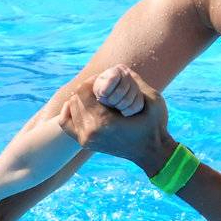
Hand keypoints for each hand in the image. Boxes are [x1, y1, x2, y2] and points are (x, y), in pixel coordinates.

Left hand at [59, 66, 173, 173]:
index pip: (83, 91)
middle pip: (75, 98)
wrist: (151, 152)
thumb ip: (135, 81)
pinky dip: (70, 111)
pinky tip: (84, 106)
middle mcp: (90, 133)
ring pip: (70, 108)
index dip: (93, 80)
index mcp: (103, 123)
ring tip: (97, 97)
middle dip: (87, 89)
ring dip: (81, 98)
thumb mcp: (152, 100)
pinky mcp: (85, 142)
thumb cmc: (155, 126)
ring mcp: (85, 140)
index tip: (105, 80)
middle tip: (102, 87)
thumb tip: (118, 67)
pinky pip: (66, 122)